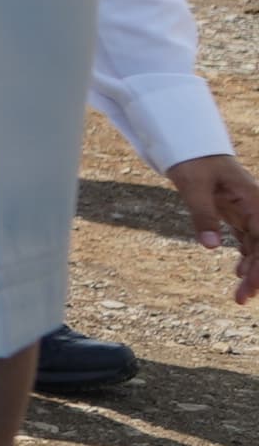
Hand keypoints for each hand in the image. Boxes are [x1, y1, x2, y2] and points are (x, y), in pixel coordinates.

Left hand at [167, 152, 258, 303]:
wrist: (191, 145)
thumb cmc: (193, 161)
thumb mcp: (192, 186)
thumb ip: (202, 215)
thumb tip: (209, 247)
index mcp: (254, 201)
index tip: (250, 284)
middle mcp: (257, 209)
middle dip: (258, 275)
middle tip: (241, 299)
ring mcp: (249, 212)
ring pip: (257, 247)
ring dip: (252, 271)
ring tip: (240, 297)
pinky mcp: (239, 214)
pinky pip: (248, 241)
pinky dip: (246, 258)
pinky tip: (240, 275)